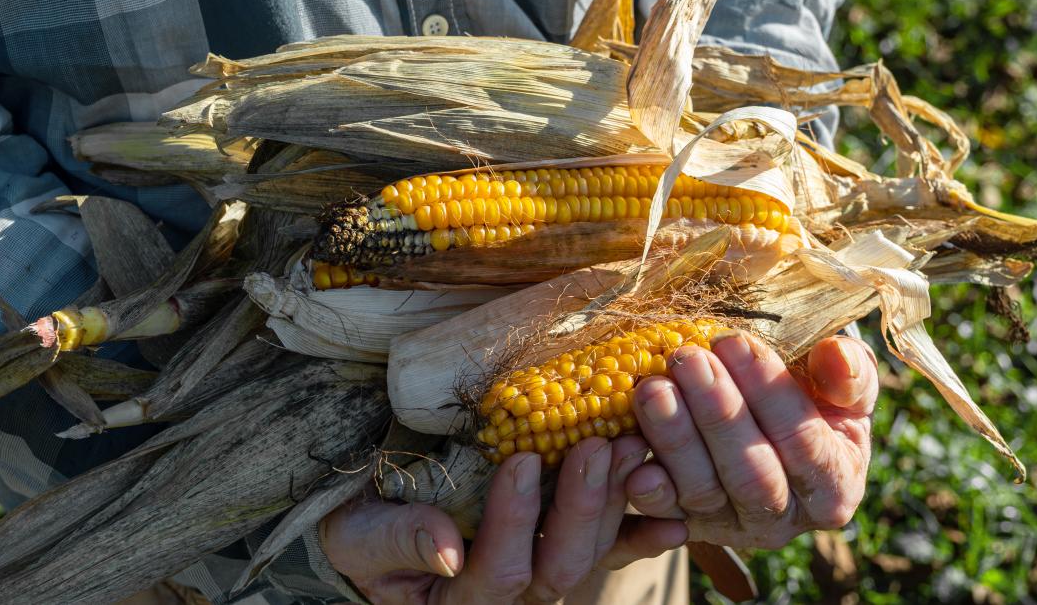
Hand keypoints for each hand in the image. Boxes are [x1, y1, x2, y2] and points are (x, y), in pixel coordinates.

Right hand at [321, 437, 686, 603]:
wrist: (378, 511)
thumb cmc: (363, 524)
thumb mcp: (363, 534)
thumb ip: (398, 541)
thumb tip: (446, 550)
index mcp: (461, 600)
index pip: (498, 572)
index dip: (515, 520)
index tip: (523, 460)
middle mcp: (512, 593)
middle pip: (560, 566)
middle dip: (582, 506)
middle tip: (596, 447)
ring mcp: (544, 568)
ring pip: (592, 549)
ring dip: (618, 500)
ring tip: (635, 446)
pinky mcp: (566, 542)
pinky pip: (614, 547)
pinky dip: (643, 531)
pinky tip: (673, 513)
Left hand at [625, 332, 878, 548]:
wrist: (766, 427)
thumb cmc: (811, 398)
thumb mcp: (841, 385)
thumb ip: (849, 373)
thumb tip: (835, 355)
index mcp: (835, 487)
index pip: (806, 445)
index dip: (772, 395)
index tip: (737, 342)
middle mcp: (784, 520)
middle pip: (751, 475)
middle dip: (717, 414)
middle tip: (688, 359)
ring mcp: (730, 526)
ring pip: (701, 492)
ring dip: (674, 439)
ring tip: (652, 387)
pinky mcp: (684, 525)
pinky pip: (660, 513)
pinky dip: (644, 485)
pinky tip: (626, 450)